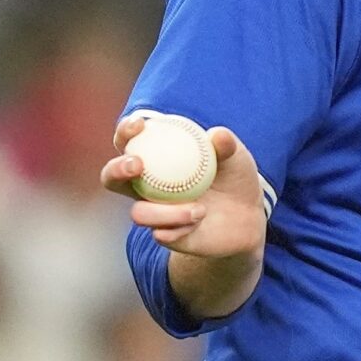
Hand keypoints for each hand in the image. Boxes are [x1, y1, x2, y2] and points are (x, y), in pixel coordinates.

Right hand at [101, 115, 266, 260]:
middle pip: (112, 178)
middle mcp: (145, 186)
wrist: (248, 216)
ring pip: (138, 213)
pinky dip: (178, 229)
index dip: (125, 131)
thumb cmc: (234, 176)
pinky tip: (197, 221)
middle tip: (137, 165)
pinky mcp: (166, 236)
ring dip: (163, 212)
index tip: (140, 124)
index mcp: (155, 158)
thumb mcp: (236, 157)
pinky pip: (162, 235)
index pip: (129, 141)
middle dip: (116, 169)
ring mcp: (154, 212)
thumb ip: (226, 145)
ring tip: (199, 209)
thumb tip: (217, 135)